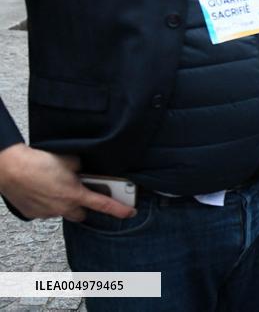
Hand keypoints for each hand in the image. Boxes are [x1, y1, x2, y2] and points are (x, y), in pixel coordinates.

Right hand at [0, 144, 134, 221]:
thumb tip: (83, 170)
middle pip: (82, 214)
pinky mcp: (33, 213)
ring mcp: (47, 212)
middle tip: (81, 193)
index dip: (119, 209)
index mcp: (75, 194)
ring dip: (64, 203)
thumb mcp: (70, 160)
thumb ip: (81, 168)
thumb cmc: (39, 162)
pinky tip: (43, 191)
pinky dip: (48, 203)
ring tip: (56, 188)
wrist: (11, 168)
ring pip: (63, 212)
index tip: (130, 212)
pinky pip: (46, 211)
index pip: (104, 205)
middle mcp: (63, 207)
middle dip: (84, 206)